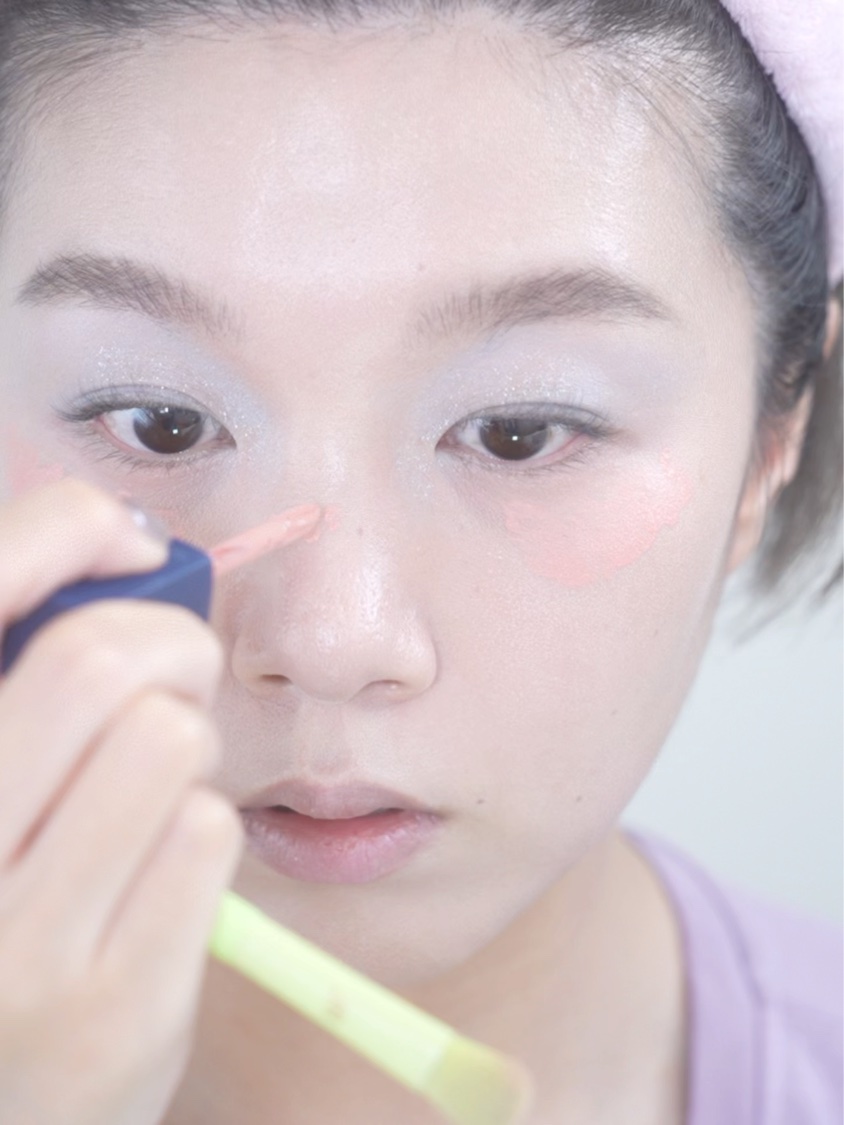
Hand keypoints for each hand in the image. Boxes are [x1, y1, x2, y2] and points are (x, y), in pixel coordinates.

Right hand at [0, 479, 242, 1124]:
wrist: (4, 1102)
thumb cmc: (1, 903)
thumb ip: (24, 671)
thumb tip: (128, 544)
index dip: (67, 532)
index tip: (125, 543)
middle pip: (102, 658)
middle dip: (169, 642)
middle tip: (175, 669)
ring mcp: (15, 950)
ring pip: (169, 739)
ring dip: (185, 745)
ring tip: (152, 786)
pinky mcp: (113, 1010)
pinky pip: (206, 831)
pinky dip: (199, 827)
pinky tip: (157, 869)